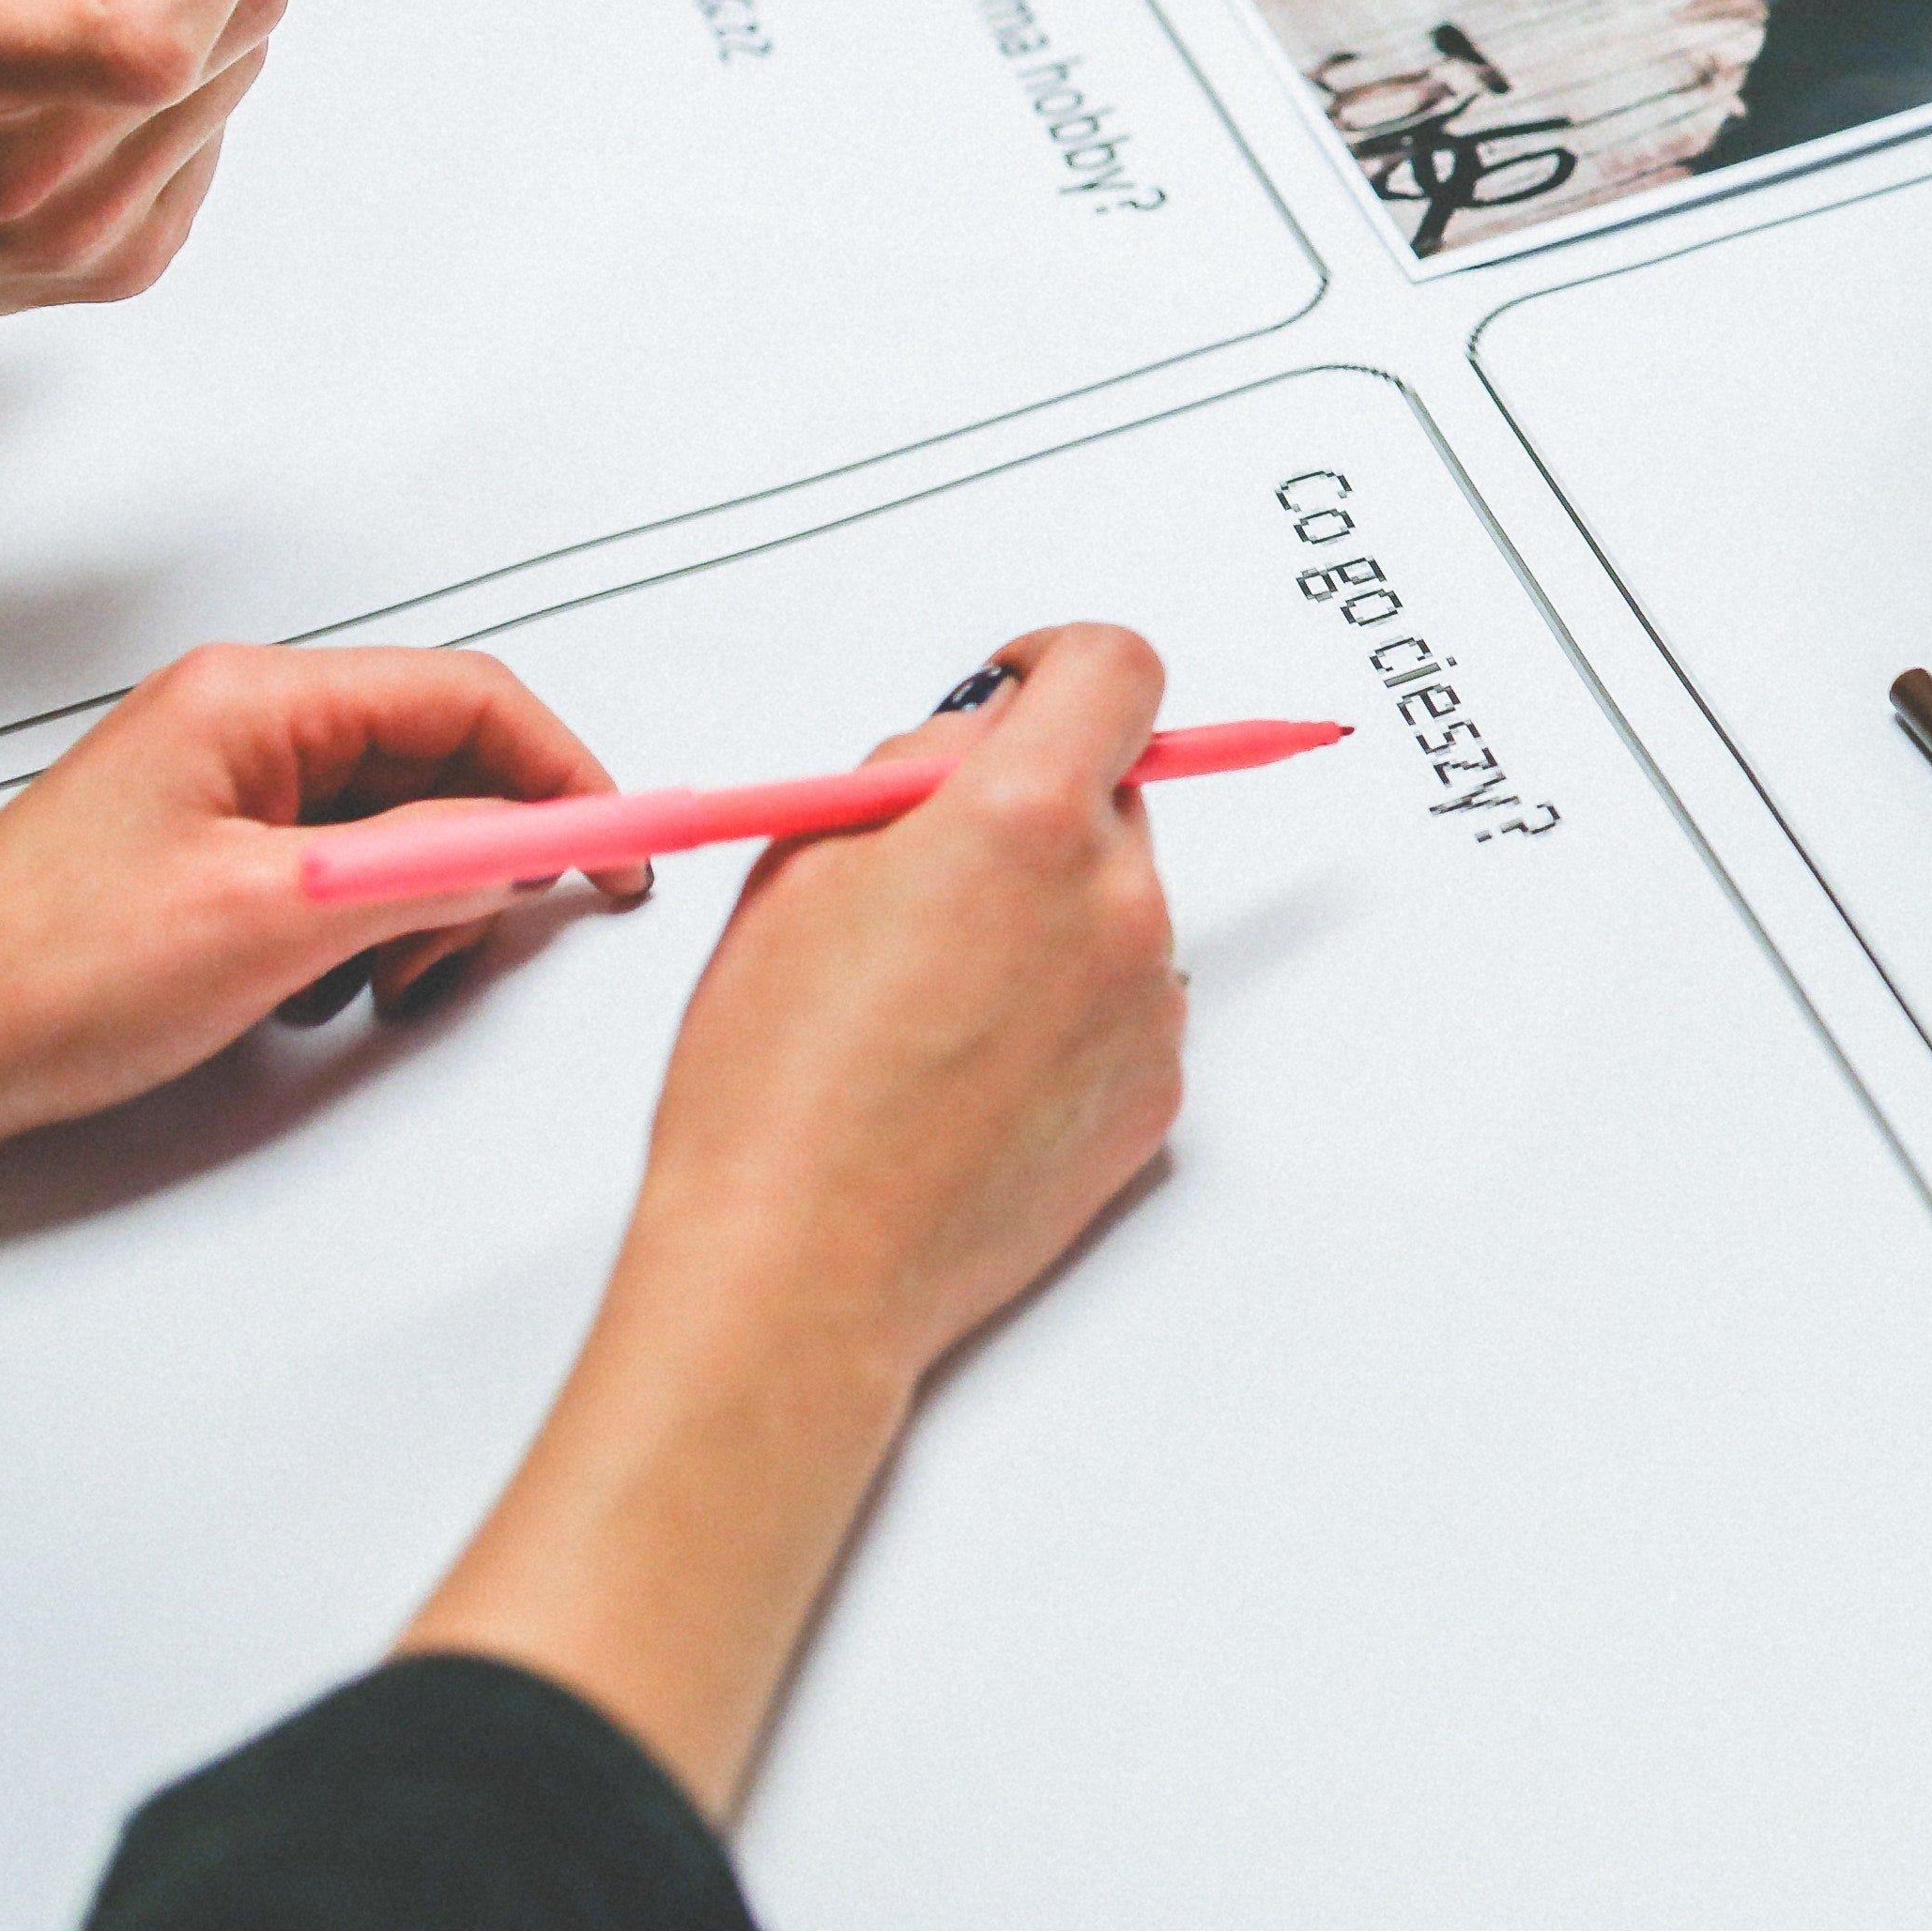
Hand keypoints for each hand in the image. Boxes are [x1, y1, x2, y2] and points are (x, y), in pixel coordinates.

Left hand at [0, 646, 635, 1220]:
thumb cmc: (37, 982)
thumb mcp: (272, 920)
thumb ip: (428, 865)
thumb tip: (532, 841)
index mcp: (254, 700)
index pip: (469, 697)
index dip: (563, 774)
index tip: (622, 847)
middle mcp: (242, 724)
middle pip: (440, 759)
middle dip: (483, 856)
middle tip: (479, 942)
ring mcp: (223, 789)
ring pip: (397, 824)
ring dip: (419, 907)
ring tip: (374, 983)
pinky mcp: (209, 854)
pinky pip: (339, 870)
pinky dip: (362, 930)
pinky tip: (322, 990)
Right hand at [624, 623, 1185, 1389]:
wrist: (803, 1265)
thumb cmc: (772, 1084)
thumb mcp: (800, 866)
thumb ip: (911, 772)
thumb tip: (979, 734)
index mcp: (1022, 822)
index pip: (1119, 671)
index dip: (1063, 665)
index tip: (1022, 687)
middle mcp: (1113, 901)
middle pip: (1113, 792)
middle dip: (1036, 806)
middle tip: (930, 878)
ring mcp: (1148, 999)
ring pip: (1116, 902)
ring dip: (1050, 914)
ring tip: (932, 1000)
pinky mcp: (1159, 1088)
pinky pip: (1125, 1003)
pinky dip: (1067, 1009)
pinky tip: (971, 1067)